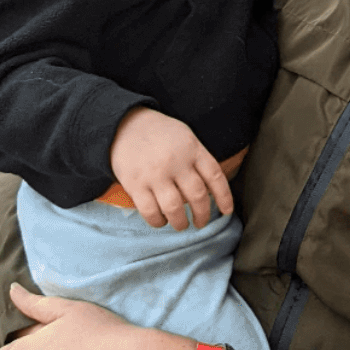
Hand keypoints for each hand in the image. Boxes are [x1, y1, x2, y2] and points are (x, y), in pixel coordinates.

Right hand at [109, 106, 235, 229]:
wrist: (123, 124)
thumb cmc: (159, 134)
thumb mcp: (186, 138)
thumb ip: (198, 160)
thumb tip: (211, 190)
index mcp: (192, 149)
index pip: (215, 176)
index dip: (224, 197)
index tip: (226, 211)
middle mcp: (176, 162)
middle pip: (197, 196)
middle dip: (203, 215)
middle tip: (201, 223)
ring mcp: (155, 174)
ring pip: (174, 208)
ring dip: (180, 222)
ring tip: (181, 225)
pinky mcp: (135, 184)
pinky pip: (150, 211)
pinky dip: (157, 221)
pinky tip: (160, 221)